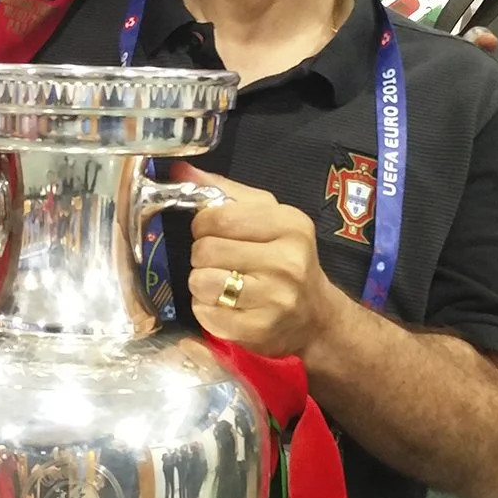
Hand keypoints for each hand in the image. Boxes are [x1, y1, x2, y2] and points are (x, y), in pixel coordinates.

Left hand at [179, 165, 340, 358]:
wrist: (315, 317)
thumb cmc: (286, 259)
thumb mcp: (267, 215)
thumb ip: (224, 191)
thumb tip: (182, 169)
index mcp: (289, 225)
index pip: (218, 217)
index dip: (202, 225)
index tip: (211, 232)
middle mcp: (287, 261)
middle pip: (206, 250)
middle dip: (202, 255)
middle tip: (218, 261)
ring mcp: (274, 299)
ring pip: (201, 282)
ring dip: (201, 283)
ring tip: (221, 284)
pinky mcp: (259, 329)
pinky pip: (205, 314)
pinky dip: (207, 310)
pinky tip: (226, 306)